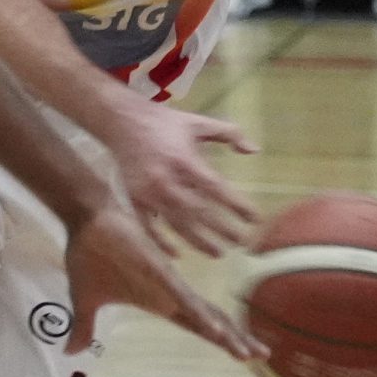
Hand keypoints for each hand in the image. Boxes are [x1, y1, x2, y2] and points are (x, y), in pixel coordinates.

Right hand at [59, 199, 261, 360]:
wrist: (86, 217)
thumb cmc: (89, 253)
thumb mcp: (84, 300)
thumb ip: (83, 327)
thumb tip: (71, 351)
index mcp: (160, 301)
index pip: (198, 325)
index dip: (222, 340)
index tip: (246, 355)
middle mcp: (170, 294)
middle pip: (210, 322)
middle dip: (236, 340)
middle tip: (262, 355)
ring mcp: (166, 282)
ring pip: (203, 313)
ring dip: (225, 334)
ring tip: (247, 351)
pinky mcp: (156, 270)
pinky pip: (180, 297)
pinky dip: (198, 315)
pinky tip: (214, 330)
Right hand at [105, 102, 259, 255]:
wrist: (121, 122)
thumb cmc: (164, 124)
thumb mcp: (199, 123)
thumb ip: (230, 133)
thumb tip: (255, 150)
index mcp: (185, 160)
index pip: (217, 189)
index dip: (237, 205)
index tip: (254, 219)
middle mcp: (167, 180)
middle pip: (200, 212)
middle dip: (223, 229)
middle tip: (241, 241)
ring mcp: (149, 193)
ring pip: (177, 224)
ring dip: (199, 242)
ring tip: (218, 253)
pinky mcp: (134, 200)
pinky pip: (148, 228)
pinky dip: (162, 243)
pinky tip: (177, 254)